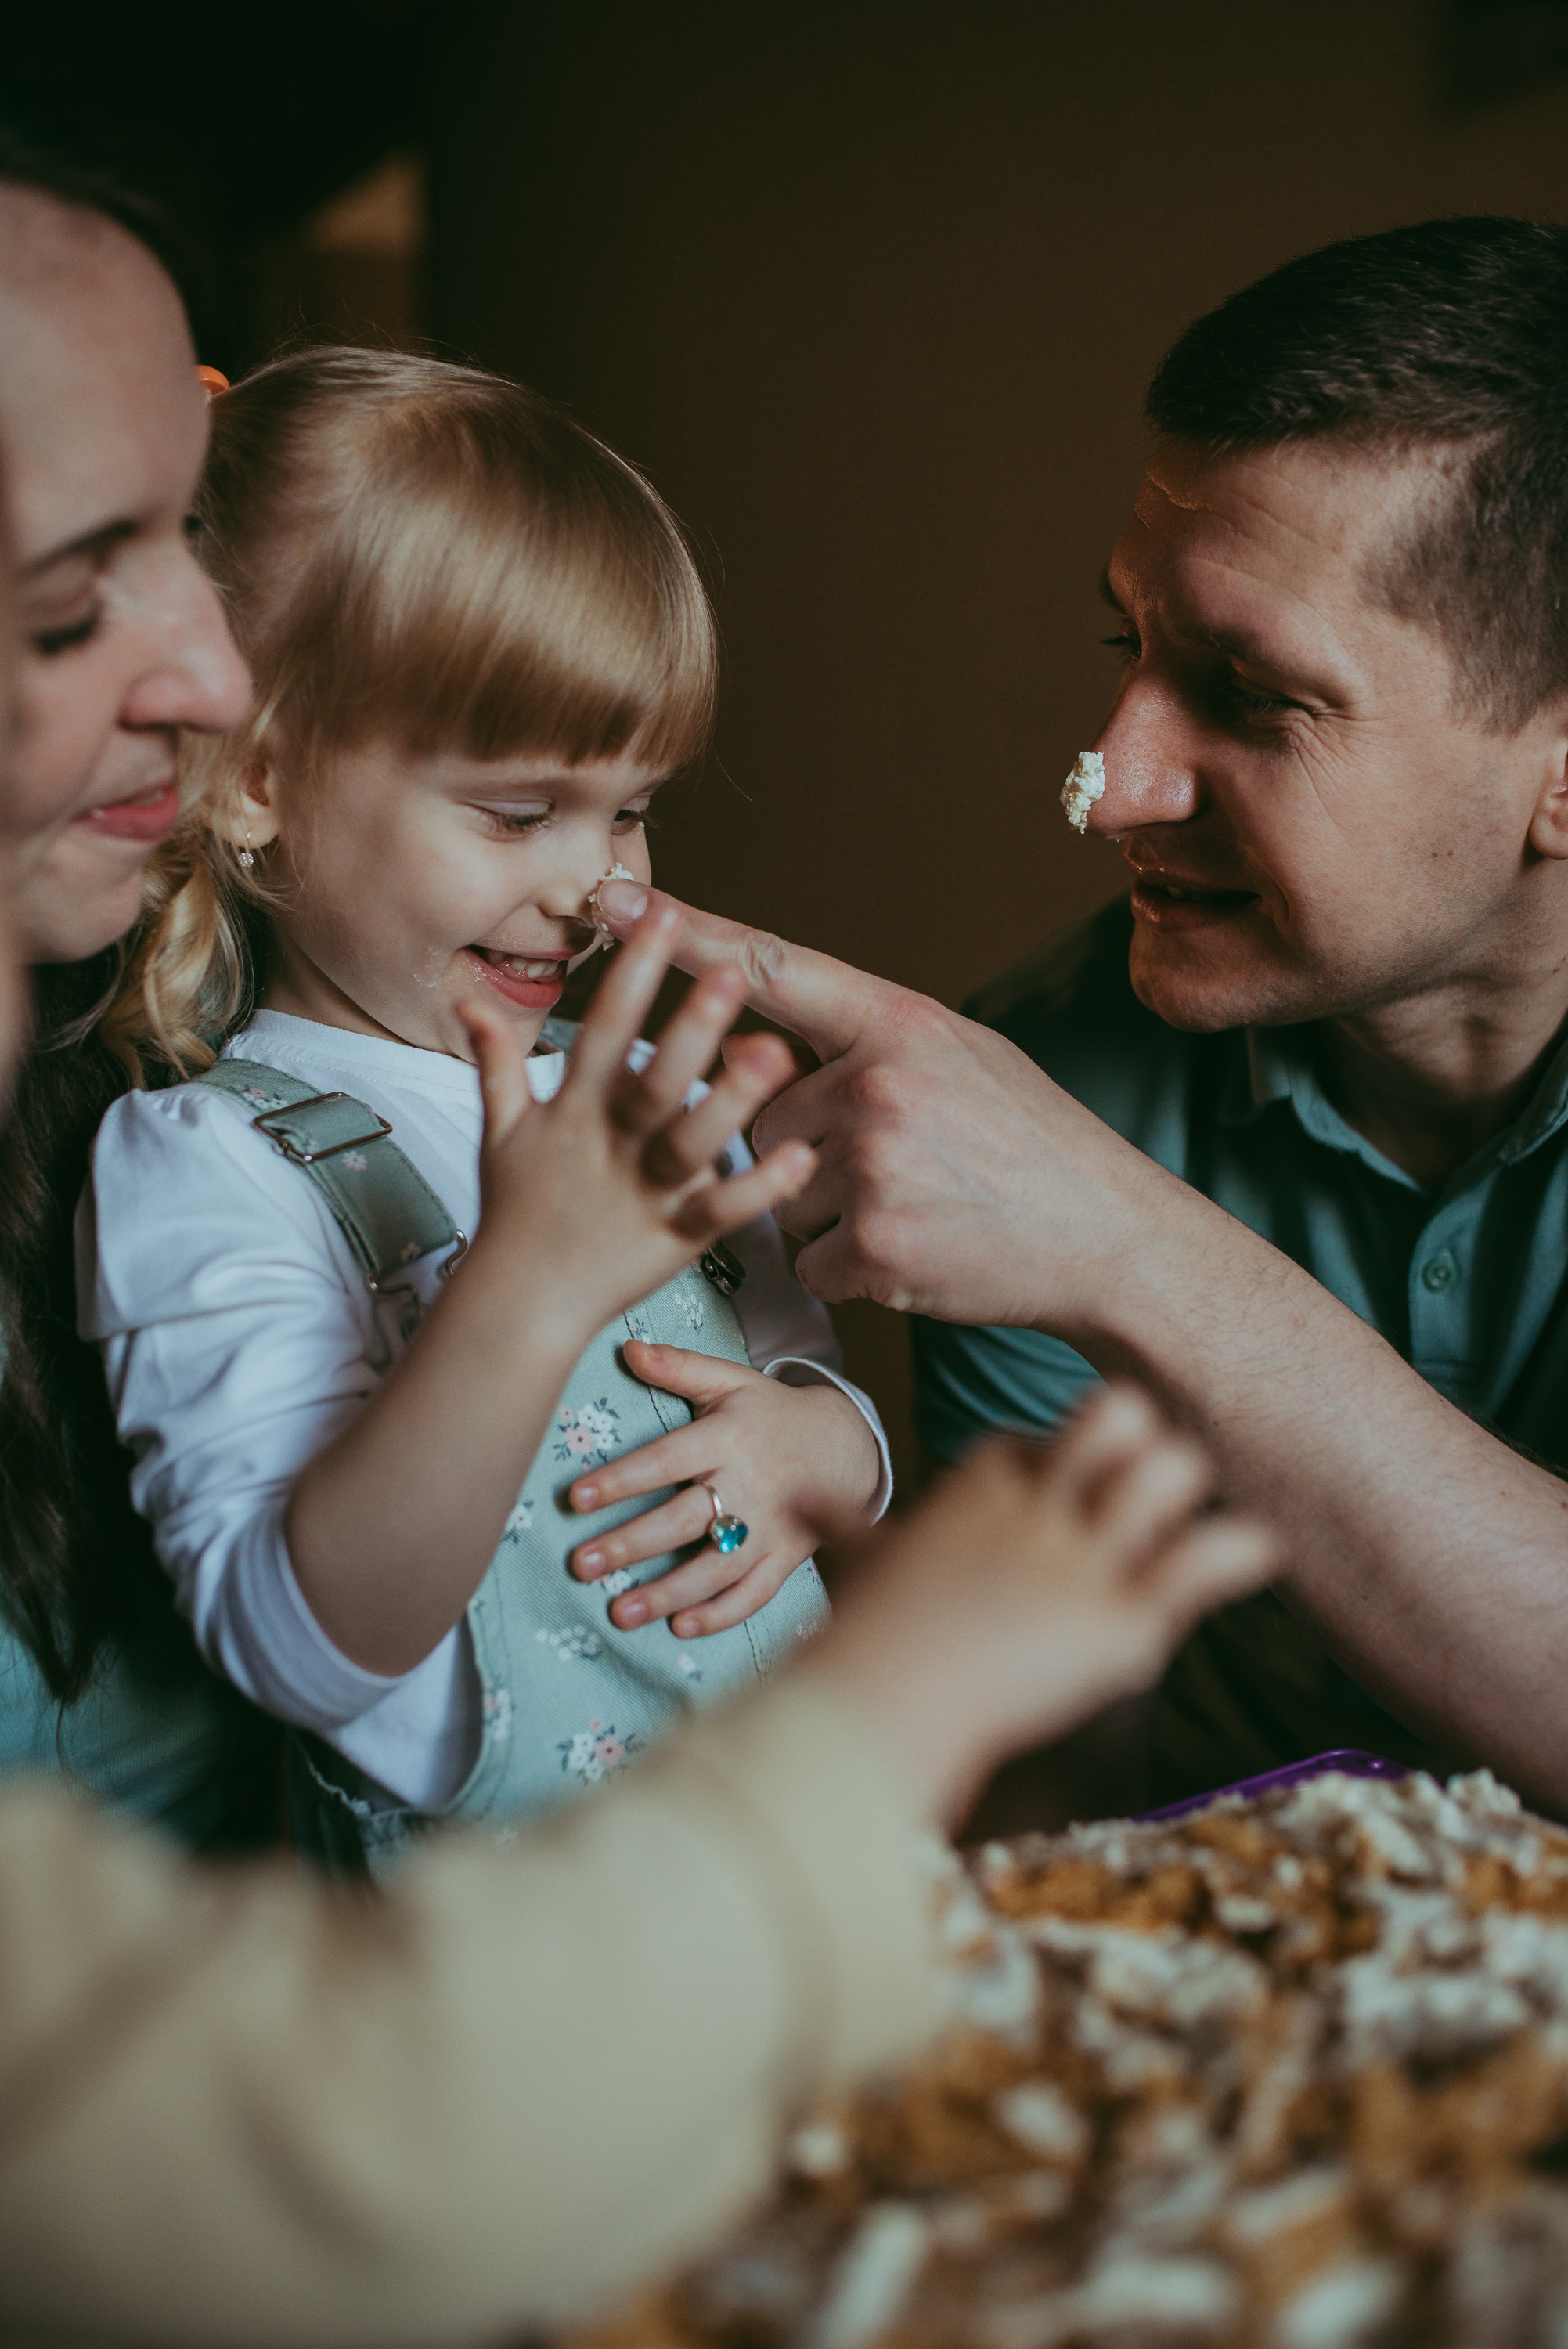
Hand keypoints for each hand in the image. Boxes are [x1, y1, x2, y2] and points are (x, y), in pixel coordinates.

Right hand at [455, 905, 816, 1339]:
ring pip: (692, 1143)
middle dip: (689, 1029)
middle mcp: (610, 1147)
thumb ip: (495, 1064)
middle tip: (728, 976)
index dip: (631, 976)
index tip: (659, 917)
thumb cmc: (517, 1212)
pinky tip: (799, 1158)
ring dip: (732, 1101)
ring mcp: (644, 1194)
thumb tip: (471, 1004)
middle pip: (652, 1082)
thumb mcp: (499, 1132)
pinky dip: (760, 1189)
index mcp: (573, 1111)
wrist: (521, 1304)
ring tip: (775, 1055)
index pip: (605, 1031)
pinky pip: (721, 1212)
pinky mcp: (675, 1239)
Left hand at [565, 1342, 881, 1634]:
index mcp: (728, 1439)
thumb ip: (680, 1366)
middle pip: (684, 1521)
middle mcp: (749, 1486)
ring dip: (666, 1594)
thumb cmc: (770, 1412)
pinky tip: (680, 1628)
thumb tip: (626, 1347)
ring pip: (715, 1569)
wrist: (844, 1445)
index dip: (622, 1480)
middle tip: (582, 1564)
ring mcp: (771, 1528)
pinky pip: (754, 1595)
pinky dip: (720, 1615)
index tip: (576, 1498)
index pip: (666, 1461)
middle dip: (631, 1545)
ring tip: (619, 1612)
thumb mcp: (730, 1380)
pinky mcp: (786, 1558)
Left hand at [591, 879, 1166, 1330]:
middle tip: (899, 1164)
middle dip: (807, 1149)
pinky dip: (853, 1270)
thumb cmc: (1033, 1148)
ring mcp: (876, 1164)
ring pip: (782, 1192)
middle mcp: (878, 1083)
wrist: (1109, 1240)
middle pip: (766, 1115)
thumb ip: (869, 1042)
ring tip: (918, 1207)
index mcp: (899, 1022)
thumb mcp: (964, 1057)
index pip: (770, 969)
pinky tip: (917, 1253)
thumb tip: (776, 1050)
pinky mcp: (875, 1245)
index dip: (686, 938)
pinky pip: (811, 1259)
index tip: (611, 909)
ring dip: (831, 1212)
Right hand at [813, 1383, 1276, 1825]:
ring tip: (1185, 1527)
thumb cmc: (871, 1639)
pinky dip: (1241, 1549)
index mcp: (983, 1486)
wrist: (882, 1701)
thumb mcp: (860, 1564)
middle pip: (1119, 1413)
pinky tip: (1256, 1552)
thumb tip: (795, 1500)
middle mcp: (1040, 1507)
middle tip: (1143, 1493)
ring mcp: (1083, 1558)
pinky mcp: (1123, 1619)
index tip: (1062, 1502)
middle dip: (1141, 1442)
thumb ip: (841, 1525)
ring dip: (1188, 1491)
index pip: (1041, 1437)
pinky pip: (1208, 1559)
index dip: (1063, 1463)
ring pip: (1172, 1468)